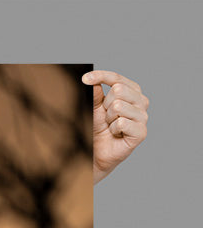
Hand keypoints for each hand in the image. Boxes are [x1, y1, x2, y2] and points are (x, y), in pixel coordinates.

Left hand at [82, 70, 148, 184]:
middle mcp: (141, 101)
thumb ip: (95, 93)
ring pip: (119, 106)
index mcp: (132, 92)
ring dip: (108, 119)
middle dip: (105, 105)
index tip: (84, 79)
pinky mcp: (141, 132)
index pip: (117, 79)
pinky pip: (122, 123)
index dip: (101, 76)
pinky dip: (113, 129)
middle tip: (106, 117)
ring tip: (110, 126)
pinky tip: (116, 134)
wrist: (97, 151)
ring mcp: (143, 117)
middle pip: (118, 90)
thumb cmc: (98, 127)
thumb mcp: (94, 107)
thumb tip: (92, 81)